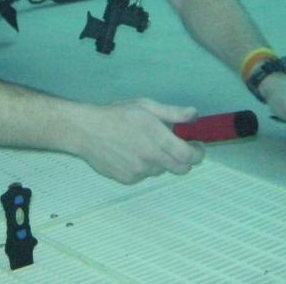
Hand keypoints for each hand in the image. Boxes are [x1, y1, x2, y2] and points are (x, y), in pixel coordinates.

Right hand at [75, 98, 204, 183]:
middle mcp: (150, 158)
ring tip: (145, 145)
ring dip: (160, 161)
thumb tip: (193, 114)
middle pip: (180, 169)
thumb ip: (172, 113)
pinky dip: (144, 166)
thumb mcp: (146, 106)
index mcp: (157, 138)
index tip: (197, 147)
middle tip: (178, 148)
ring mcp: (139, 171)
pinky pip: (144, 175)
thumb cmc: (116, 114)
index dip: (197, 154)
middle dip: (184, 160)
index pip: (188, 156)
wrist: (87, 130)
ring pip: (160, 170)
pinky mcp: (128, 179)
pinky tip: (131, 153)